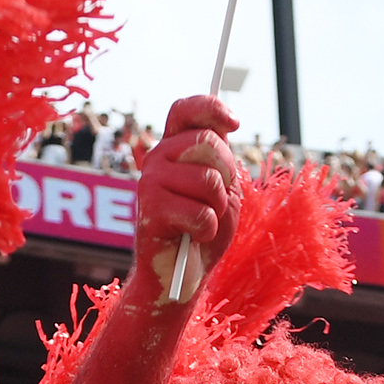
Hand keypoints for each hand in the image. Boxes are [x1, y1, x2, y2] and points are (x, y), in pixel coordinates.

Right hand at [133, 94, 238, 292]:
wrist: (181, 275)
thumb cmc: (204, 230)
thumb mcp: (222, 188)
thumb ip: (221, 159)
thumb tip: (224, 126)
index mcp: (174, 147)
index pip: (186, 109)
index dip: (211, 107)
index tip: (234, 123)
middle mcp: (158, 158)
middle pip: (207, 142)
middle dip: (227, 173)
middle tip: (218, 198)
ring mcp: (150, 182)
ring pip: (208, 180)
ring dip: (218, 207)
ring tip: (205, 221)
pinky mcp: (150, 211)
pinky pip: (201, 213)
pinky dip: (208, 230)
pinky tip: (195, 237)